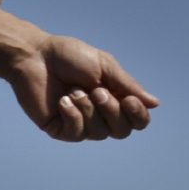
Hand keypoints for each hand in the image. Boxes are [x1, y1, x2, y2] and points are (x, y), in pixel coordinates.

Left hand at [4, 34, 159, 140]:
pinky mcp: (59, 128)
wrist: (34, 56)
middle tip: (96, 91)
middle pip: (122, 131)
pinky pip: (76, 133)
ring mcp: (80, 123)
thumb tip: (155, 104)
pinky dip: (73, 116)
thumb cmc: (69, 56)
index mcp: (115, 99)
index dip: (138, 115)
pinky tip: (63, 100)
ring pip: (99, 133)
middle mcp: (100, 115)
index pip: (138, 121)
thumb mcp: (104, 65)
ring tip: (74, 91)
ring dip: (88, 110)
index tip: (129, 100)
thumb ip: (128, 85)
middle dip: (112, 112)